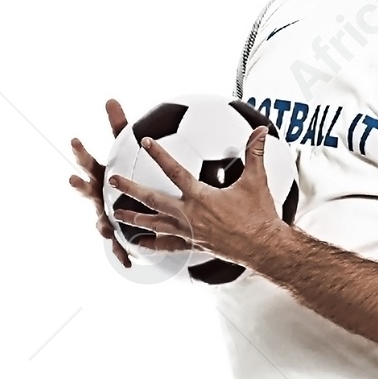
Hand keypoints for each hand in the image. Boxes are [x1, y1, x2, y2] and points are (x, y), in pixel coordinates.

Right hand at [67, 98, 191, 265]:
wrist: (127, 204)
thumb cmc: (124, 173)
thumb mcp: (124, 151)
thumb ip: (119, 127)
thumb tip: (111, 98)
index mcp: (100, 176)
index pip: (87, 161)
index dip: (80, 151)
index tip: (76, 139)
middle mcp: (97, 196)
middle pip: (86, 191)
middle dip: (80, 186)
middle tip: (73, 179)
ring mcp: (104, 215)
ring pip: (100, 220)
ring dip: (101, 225)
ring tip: (104, 229)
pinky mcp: (115, 233)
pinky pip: (118, 245)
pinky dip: (122, 253)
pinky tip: (128, 262)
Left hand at [112, 125, 284, 269]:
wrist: (264, 247)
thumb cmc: (259, 216)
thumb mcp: (256, 181)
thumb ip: (255, 153)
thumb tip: (260, 130)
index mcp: (201, 198)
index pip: (175, 172)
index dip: (159, 155)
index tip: (146, 142)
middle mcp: (190, 216)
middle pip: (153, 199)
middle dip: (131, 188)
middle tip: (113, 180)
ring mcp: (190, 232)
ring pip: (155, 224)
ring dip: (134, 218)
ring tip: (116, 214)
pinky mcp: (194, 245)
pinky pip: (169, 246)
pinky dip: (153, 245)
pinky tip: (140, 245)